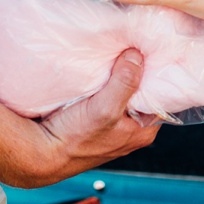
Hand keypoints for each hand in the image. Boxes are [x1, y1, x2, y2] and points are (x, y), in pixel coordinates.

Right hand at [12, 49, 160, 187]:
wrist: (41, 153)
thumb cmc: (73, 140)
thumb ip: (124, 83)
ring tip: (116, 58)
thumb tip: (137, 57)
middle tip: (134, 50)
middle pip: (142, 94)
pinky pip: (107, 97)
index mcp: (143, 131)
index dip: (158, 76)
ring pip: (124, 94)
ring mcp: (114, 126)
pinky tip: (100, 73)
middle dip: (138, 74)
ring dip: (119, 78)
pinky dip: (105, 85)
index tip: (153, 54)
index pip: (162, 98)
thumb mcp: (104, 109)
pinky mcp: (96, 121)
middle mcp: (131, 130)